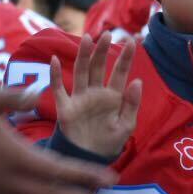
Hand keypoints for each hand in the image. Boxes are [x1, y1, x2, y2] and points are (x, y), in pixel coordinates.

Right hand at [53, 34, 142, 159]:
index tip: (132, 41)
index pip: (120, 73)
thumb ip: (132, 104)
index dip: (125, 58)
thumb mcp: (126, 126)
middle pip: (98, 67)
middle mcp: (95, 92)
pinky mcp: (65, 107)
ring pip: (81, 72)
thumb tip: (137, 81)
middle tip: (107, 34)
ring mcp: (79, 98)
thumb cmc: (109, 142)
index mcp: (113, 96)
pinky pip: (58, 89)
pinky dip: (55, 75)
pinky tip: (55, 60)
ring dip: (83, 56)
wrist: (89, 159)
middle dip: (102, 51)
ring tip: (87, 39)